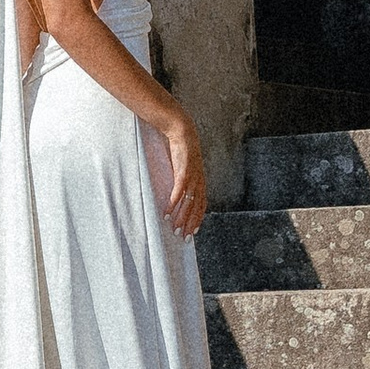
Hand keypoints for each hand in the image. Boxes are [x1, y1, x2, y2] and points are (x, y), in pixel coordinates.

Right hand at [144, 106, 206, 238]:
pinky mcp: (183, 172)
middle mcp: (199, 181)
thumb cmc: (182, 148)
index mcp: (200, 181)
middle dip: (190, 224)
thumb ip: (182, 178)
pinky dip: (173, 204)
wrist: (182, 131)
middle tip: (184, 237)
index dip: (198, 219)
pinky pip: (178, 192)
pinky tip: (167, 213)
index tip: (193, 232)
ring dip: (181, 217)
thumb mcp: (184, 166)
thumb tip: (176, 189)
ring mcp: (192, 177)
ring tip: (174, 229)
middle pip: (196, 208)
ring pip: (188, 203)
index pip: (202, 205)